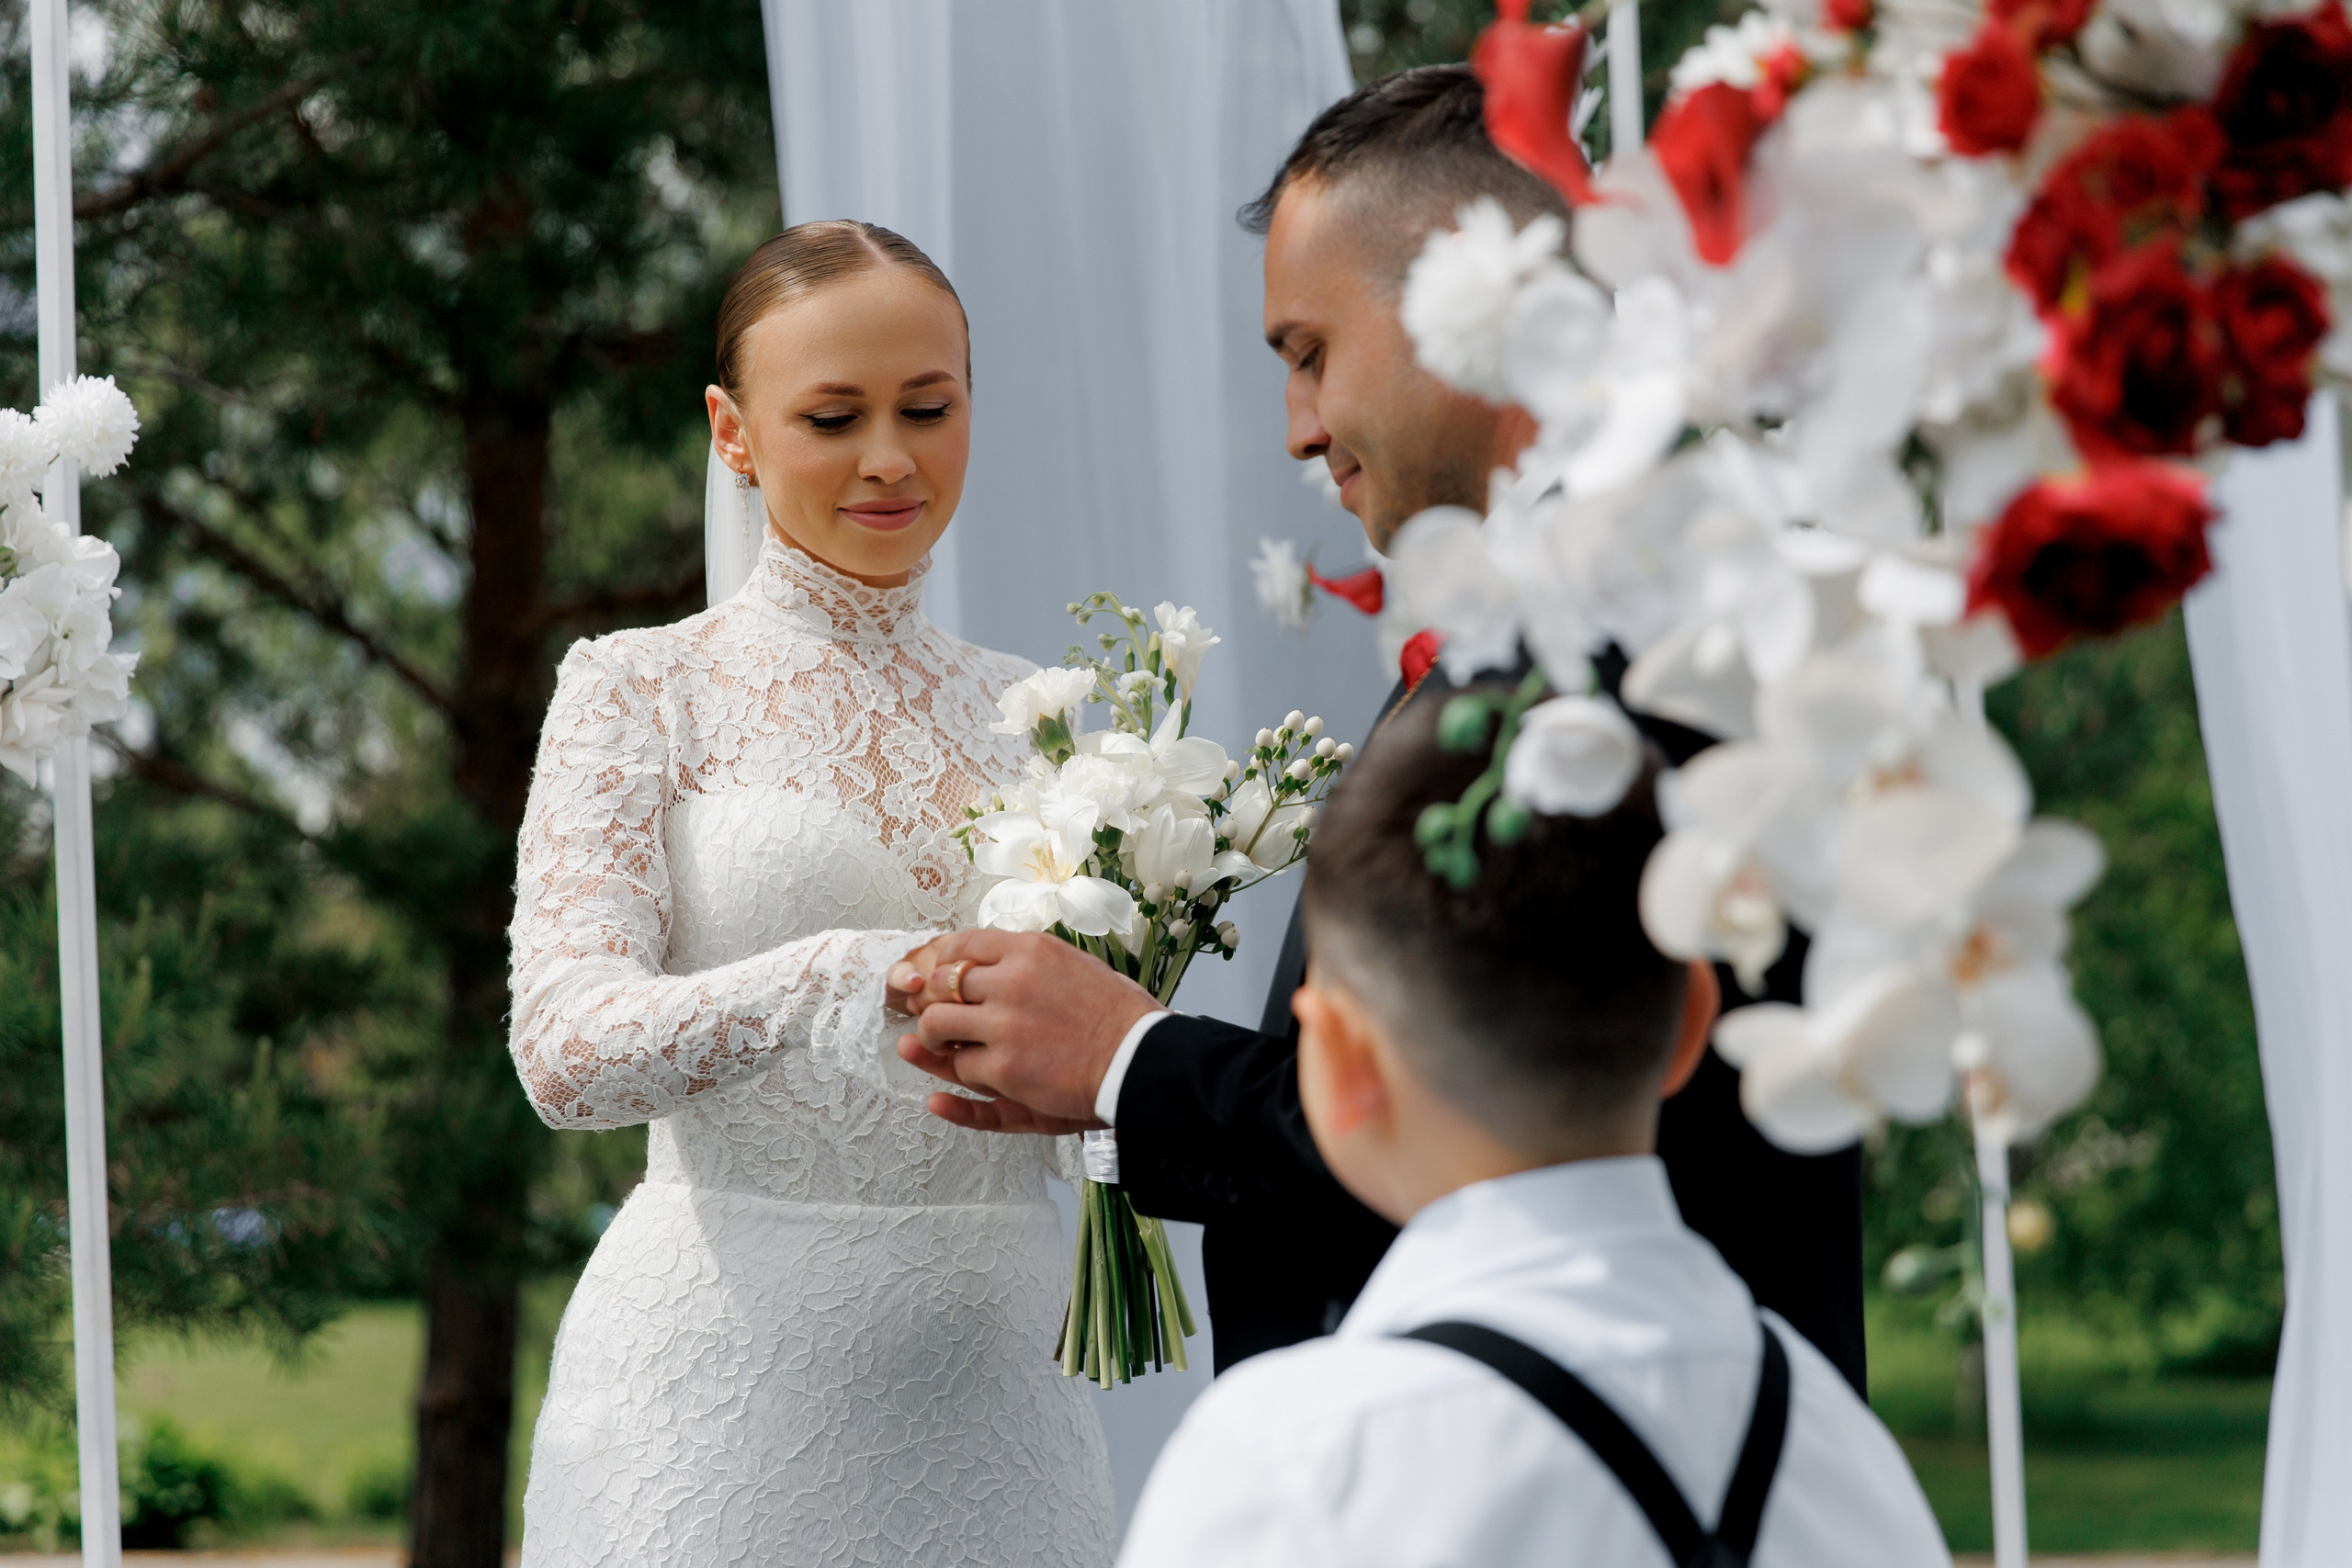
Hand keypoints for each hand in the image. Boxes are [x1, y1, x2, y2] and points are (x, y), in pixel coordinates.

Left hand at [887, 930, 1159, 1129]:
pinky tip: (983, 1073)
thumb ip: (1032, 960)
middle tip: (938, 1015)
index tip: (943, 978)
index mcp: (1030, 950)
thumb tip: (999, 959)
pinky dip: (967, 1073)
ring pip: (937, 1023)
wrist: (1139, 1059)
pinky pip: (962, 1066)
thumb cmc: (1118, 1015)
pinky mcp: (1004, 1066)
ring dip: (935, 1038)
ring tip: (944, 1046)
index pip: (963, 944)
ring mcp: (1004, 1024)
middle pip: (941, 982)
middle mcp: (1012, 980)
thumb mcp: (1075, 964)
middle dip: (933, 1001)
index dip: (944, 963)